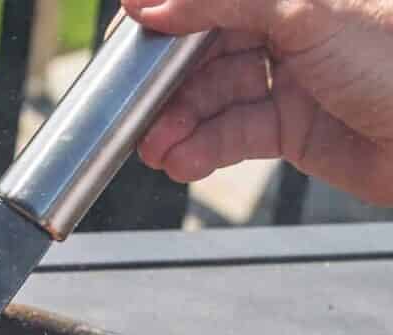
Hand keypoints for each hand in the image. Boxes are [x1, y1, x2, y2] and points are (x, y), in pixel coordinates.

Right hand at [119, 0, 392, 204]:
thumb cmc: (392, 57)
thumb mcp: (302, 10)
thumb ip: (220, 0)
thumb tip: (148, 2)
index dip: (168, 12)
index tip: (127, 36)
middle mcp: (292, 23)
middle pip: (207, 47)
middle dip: (167, 81)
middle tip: (133, 109)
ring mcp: (292, 76)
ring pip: (216, 95)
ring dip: (179, 122)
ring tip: (154, 147)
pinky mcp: (294, 127)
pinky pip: (236, 134)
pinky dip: (205, 149)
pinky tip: (182, 160)